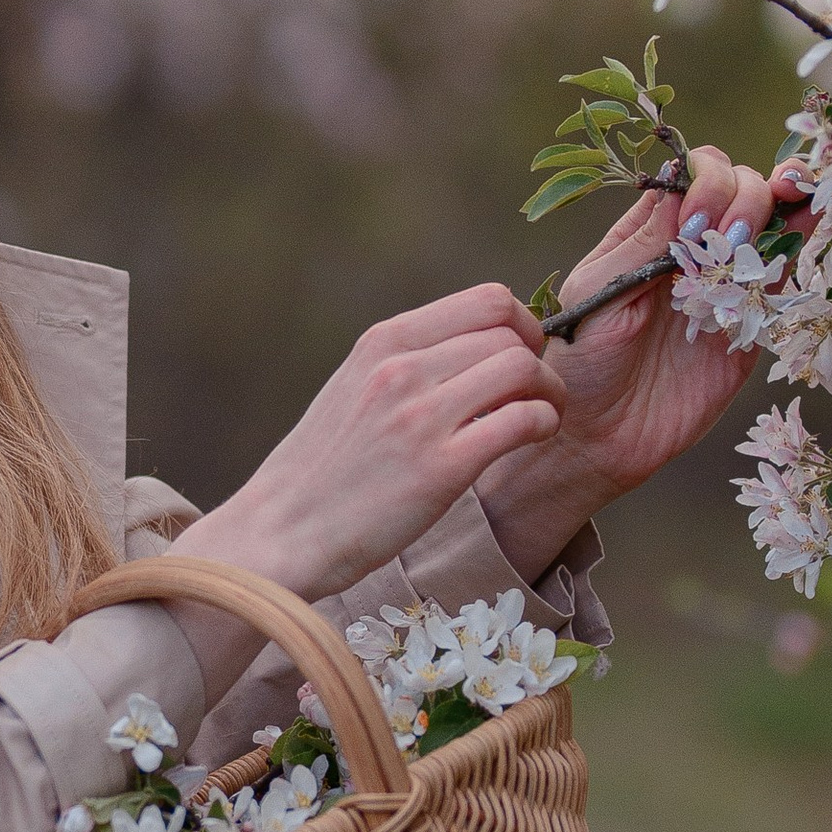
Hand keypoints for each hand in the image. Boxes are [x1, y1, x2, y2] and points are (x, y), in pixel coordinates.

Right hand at [181, 280, 566, 613]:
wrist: (281, 531)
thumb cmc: (322, 468)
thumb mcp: (353, 388)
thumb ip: (407, 361)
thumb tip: (478, 346)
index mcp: (383, 342)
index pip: (487, 300)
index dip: (523, 325)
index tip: (521, 356)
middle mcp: (401, 368)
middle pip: (512, 333)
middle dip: (540, 361)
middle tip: (536, 395)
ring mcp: (420, 416)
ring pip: (524, 369)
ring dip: (549, 392)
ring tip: (540, 418)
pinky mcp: (440, 469)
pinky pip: (523, 421)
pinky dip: (543, 424)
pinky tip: (531, 441)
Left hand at [474, 143, 795, 581]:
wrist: (600, 435)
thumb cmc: (581, 360)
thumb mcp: (600, 292)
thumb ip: (645, 241)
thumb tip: (682, 178)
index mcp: (649, 232)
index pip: (693, 176)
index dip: (708, 180)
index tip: (698, 219)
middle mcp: (692, 249)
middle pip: (740, 189)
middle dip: (746, 197)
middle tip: (727, 239)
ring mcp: (725, 284)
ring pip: (770, 224)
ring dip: (785, 206)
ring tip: (789, 208)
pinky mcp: (750, 325)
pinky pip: (783, 279)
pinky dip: (801, 247)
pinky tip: (809, 228)